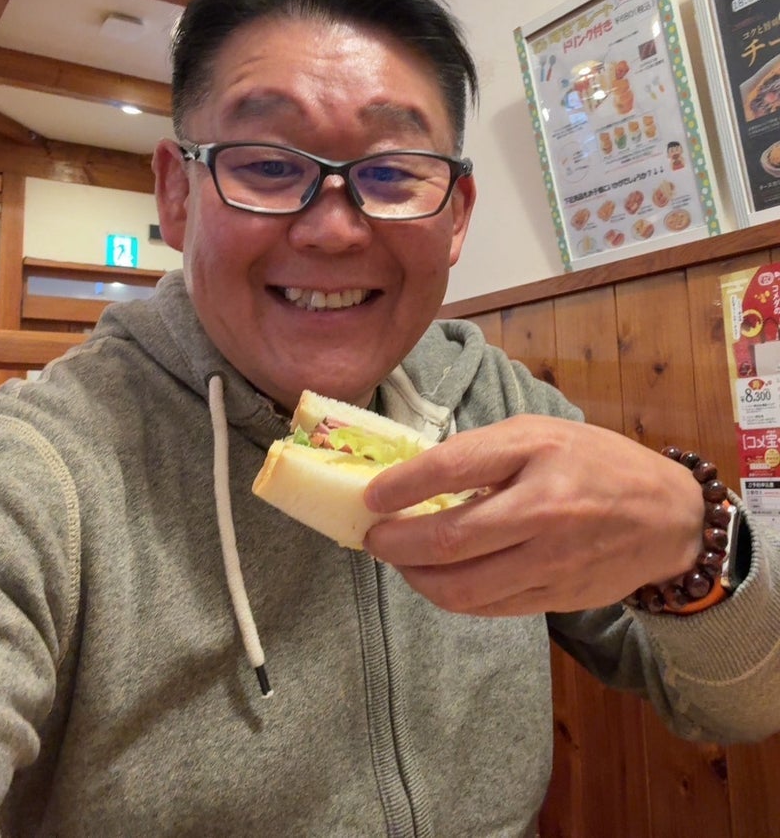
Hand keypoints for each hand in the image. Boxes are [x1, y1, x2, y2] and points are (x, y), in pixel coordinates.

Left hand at [362, 415, 703, 616]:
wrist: (669, 517)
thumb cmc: (597, 462)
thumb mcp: (542, 432)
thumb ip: (485, 451)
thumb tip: (417, 477)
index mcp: (537, 453)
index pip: (450, 468)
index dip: (399, 486)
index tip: (370, 497)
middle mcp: (543, 510)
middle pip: (449, 540)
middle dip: (395, 543)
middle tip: (372, 537)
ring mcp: (550, 562)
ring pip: (462, 587)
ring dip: (415, 577)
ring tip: (398, 560)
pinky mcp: (554, 599)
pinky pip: (487, 607)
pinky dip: (450, 596)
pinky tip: (436, 579)